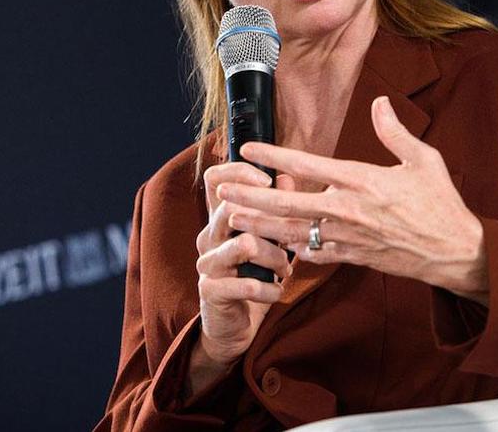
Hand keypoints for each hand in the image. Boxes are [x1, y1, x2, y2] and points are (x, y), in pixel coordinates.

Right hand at [193, 161, 293, 365]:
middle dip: (270, 222)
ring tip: (285, 270)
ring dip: (276, 258)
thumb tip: (287, 178)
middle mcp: (209, 236)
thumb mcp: (269, 240)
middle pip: (233, 207)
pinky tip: (276, 293)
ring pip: (247, 244)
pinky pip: (247, 284)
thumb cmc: (255, 277)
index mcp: (219, 219)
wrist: (236, 326)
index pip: (215, 179)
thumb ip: (274, 212)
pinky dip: (271, 290)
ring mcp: (207, 263)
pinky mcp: (211, 290)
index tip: (267, 181)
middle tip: (290, 240)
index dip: (239, 172)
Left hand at [219, 96, 488, 301]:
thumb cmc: (442, 205)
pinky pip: (313, 254)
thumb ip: (395, 132)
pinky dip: (290, 249)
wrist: (457, 253)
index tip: (248, 147)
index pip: (307, 165)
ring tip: (232, 216)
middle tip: (220, 188)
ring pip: (292, 232)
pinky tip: (270, 243)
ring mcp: (348, 237)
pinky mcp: (352, 258)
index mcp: (362, 180)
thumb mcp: (424, 160)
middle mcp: (348, 210)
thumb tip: (380, 102)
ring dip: (260, 223)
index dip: (273, 155)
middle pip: (287, 202)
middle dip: (250, 195)